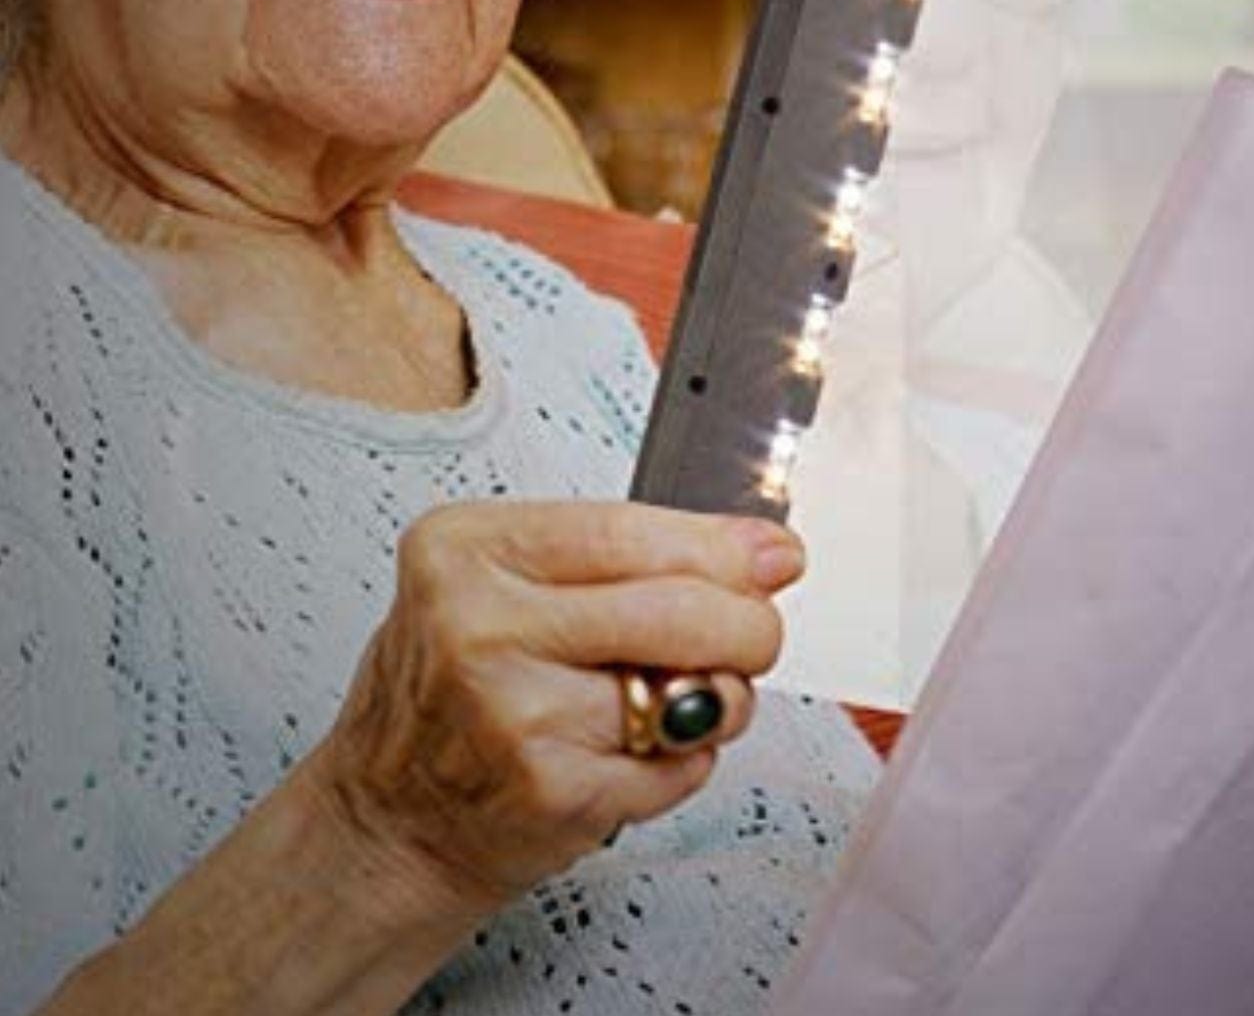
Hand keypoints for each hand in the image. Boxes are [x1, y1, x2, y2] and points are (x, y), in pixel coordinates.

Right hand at [303, 500, 802, 925]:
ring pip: (690, 694)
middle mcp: (480, 626)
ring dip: (717, 701)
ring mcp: (516, 714)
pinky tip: (633, 752)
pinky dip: (684, 761)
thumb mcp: (501, 585)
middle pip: (675, 608)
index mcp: (465, 551)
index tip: (773, 554)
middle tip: (756, 632)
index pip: (628, 531)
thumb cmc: (451, 690)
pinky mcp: (553, 791)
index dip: (721, 545)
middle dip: (747, 624)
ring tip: (670, 702)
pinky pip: (679, 766)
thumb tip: (758, 550)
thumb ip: (618, 560)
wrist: (386, 817)